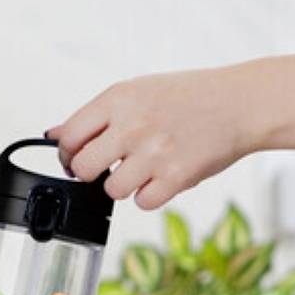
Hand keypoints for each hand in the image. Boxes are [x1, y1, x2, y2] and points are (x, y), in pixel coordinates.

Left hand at [46, 64, 264, 209]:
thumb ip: (94, 115)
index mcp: (118, 100)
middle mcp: (133, 125)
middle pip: (83, 168)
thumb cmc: (187, 96)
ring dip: (122, 186)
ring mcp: (155, 152)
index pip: (68, 137)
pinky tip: (160, 179)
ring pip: (112, 190)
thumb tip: (53, 134)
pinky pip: (143, 202)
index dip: (66, 155)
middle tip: (105, 169)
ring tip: (140, 171)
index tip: (75, 159)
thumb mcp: (136, 92)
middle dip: (89, 174)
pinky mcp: (177, 176)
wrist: (241, 102)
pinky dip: (149, 196)